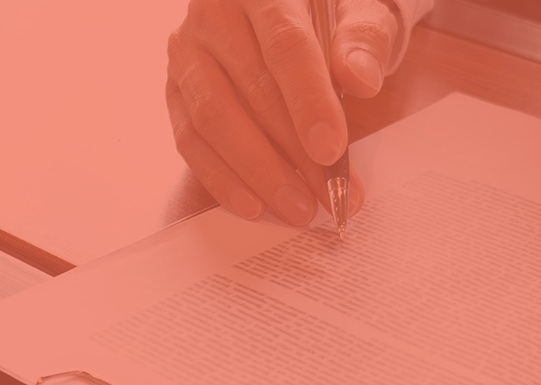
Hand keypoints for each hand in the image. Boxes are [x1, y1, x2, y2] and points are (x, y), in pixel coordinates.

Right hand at [165, 0, 401, 224]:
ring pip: (212, 119)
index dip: (308, 102)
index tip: (331, 150)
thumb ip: (365, 38)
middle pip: (249, 90)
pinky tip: (255, 204)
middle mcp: (213, 14)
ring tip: (297, 208)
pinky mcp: (175, 89)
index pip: (284, 46)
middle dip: (291, 152)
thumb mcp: (362, 9)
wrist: (293, 5)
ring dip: (256, 172)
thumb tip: (361, 79)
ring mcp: (187, 52)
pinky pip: (189, 139)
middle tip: (325, 195)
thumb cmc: (330, 12)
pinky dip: (221, 178)